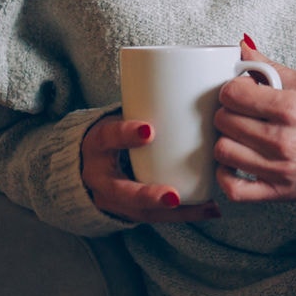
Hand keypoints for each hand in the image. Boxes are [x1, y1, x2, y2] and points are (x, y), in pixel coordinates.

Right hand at [79, 114, 221, 222]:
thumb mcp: (116, 118)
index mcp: (96, 144)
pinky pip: (158, 218)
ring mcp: (113, 200)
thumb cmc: (112, 135)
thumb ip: (143, 105)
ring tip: (207, 207)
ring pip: (143, 213)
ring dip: (176, 212)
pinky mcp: (130, 212)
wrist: (84, 164)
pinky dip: (186, 214)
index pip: (108, 137)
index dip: (125, 135)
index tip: (149, 130)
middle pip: (121, 191)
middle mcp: (99, 177)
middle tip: (173, 196)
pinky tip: (211, 209)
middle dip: (148, 195)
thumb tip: (192, 77)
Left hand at [212, 42, 295, 205]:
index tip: (241, 92)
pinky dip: (225, 176)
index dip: (231, 89)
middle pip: (224, 121)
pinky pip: (234, 189)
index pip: (233, 94)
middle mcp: (282, 139)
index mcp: (290, 107)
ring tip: (239, 135)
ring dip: (226, 140)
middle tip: (240, 112)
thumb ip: (272, 67)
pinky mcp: (279, 192)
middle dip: (227, 112)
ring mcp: (279, 169)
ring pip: (223, 152)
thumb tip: (243, 47)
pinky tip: (233, 164)